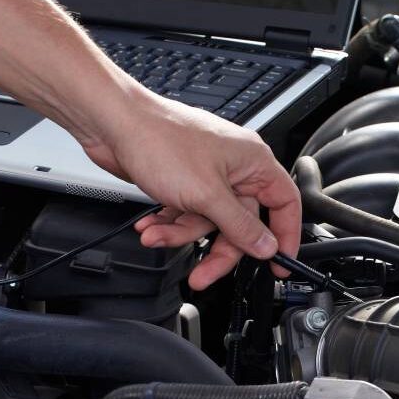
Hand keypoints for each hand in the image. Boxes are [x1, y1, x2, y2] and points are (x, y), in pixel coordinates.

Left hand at [82, 90, 300, 289]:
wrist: (114, 125)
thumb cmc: (160, 140)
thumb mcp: (207, 195)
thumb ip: (240, 226)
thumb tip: (265, 246)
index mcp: (253, 162)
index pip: (285, 204)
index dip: (284, 236)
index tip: (278, 262)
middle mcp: (235, 169)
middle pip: (241, 224)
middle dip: (219, 250)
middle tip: (204, 274)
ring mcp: (208, 175)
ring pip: (209, 223)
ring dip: (181, 235)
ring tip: (157, 236)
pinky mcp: (184, 182)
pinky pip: (187, 214)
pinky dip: (169, 224)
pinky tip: (152, 226)